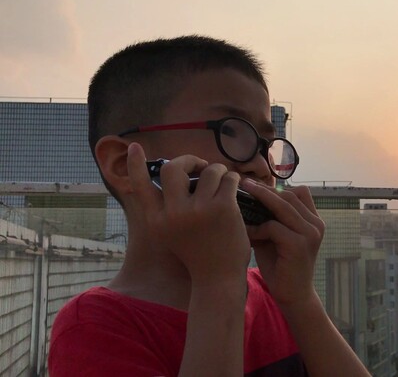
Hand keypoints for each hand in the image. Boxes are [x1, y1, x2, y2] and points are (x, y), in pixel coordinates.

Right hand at [126, 143, 250, 282]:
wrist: (218, 278)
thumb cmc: (197, 253)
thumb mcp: (170, 233)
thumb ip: (166, 209)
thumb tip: (171, 177)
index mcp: (156, 220)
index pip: (141, 186)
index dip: (136, 165)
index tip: (135, 146)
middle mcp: (173, 213)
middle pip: (173, 167)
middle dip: (189, 160)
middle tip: (201, 166)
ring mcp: (198, 210)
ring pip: (209, 170)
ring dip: (218, 170)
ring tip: (222, 181)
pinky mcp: (222, 208)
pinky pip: (228, 178)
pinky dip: (232, 179)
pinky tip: (234, 187)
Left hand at [241, 179, 323, 307]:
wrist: (293, 296)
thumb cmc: (281, 266)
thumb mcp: (277, 237)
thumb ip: (269, 218)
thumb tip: (247, 198)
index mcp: (313, 221)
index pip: (299, 192)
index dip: (278, 188)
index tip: (255, 186)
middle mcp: (315, 224)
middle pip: (289, 195)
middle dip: (264, 190)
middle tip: (243, 186)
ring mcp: (309, 234)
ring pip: (283, 205)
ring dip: (259, 202)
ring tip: (240, 202)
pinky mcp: (298, 245)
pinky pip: (273, 226)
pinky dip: (258, 228)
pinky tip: (247, 234)